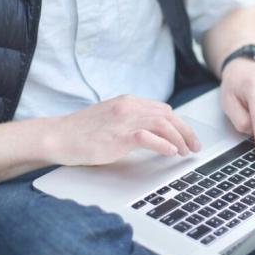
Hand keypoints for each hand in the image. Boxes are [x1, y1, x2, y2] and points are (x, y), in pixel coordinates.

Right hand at [45, 95, 201, 165]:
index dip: (180, 124)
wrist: (58, 136)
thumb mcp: (112, 118)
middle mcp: (129, 107)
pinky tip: (171, 152)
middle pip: (168, 116)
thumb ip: (132, 120)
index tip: (188, 137)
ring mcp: (124, 120)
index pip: (164, 110)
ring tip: (185, 152)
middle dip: (186, 132)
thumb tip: (156, 132)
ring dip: (179, 139)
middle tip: (195, 147)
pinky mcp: (118, 136)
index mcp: (129, 101)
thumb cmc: (83, 132)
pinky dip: (163, 144)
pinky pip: (147, 137)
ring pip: (162, 124)